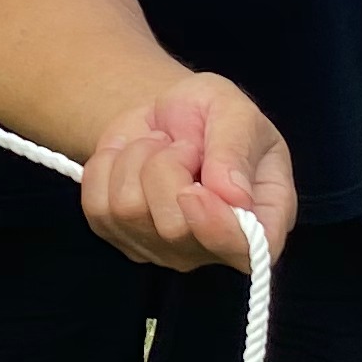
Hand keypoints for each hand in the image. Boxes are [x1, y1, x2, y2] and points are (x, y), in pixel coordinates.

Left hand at [75, 73, 297, 272]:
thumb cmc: (212, 114)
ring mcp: (166, 249)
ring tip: (158, 146)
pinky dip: (106, 168)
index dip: (218, 230)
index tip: (193, 191)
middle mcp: (216, 246)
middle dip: (167, 166)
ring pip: (129, 212)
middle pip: (174, 229)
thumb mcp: (233, 109)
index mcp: (264, 216)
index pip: (250, 252)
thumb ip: (236, 149)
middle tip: (181, 144)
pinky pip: (97, 208)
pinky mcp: (124, 239)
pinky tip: (131, 159)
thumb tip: (233, 195)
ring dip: (136, 159)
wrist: (167, 114)